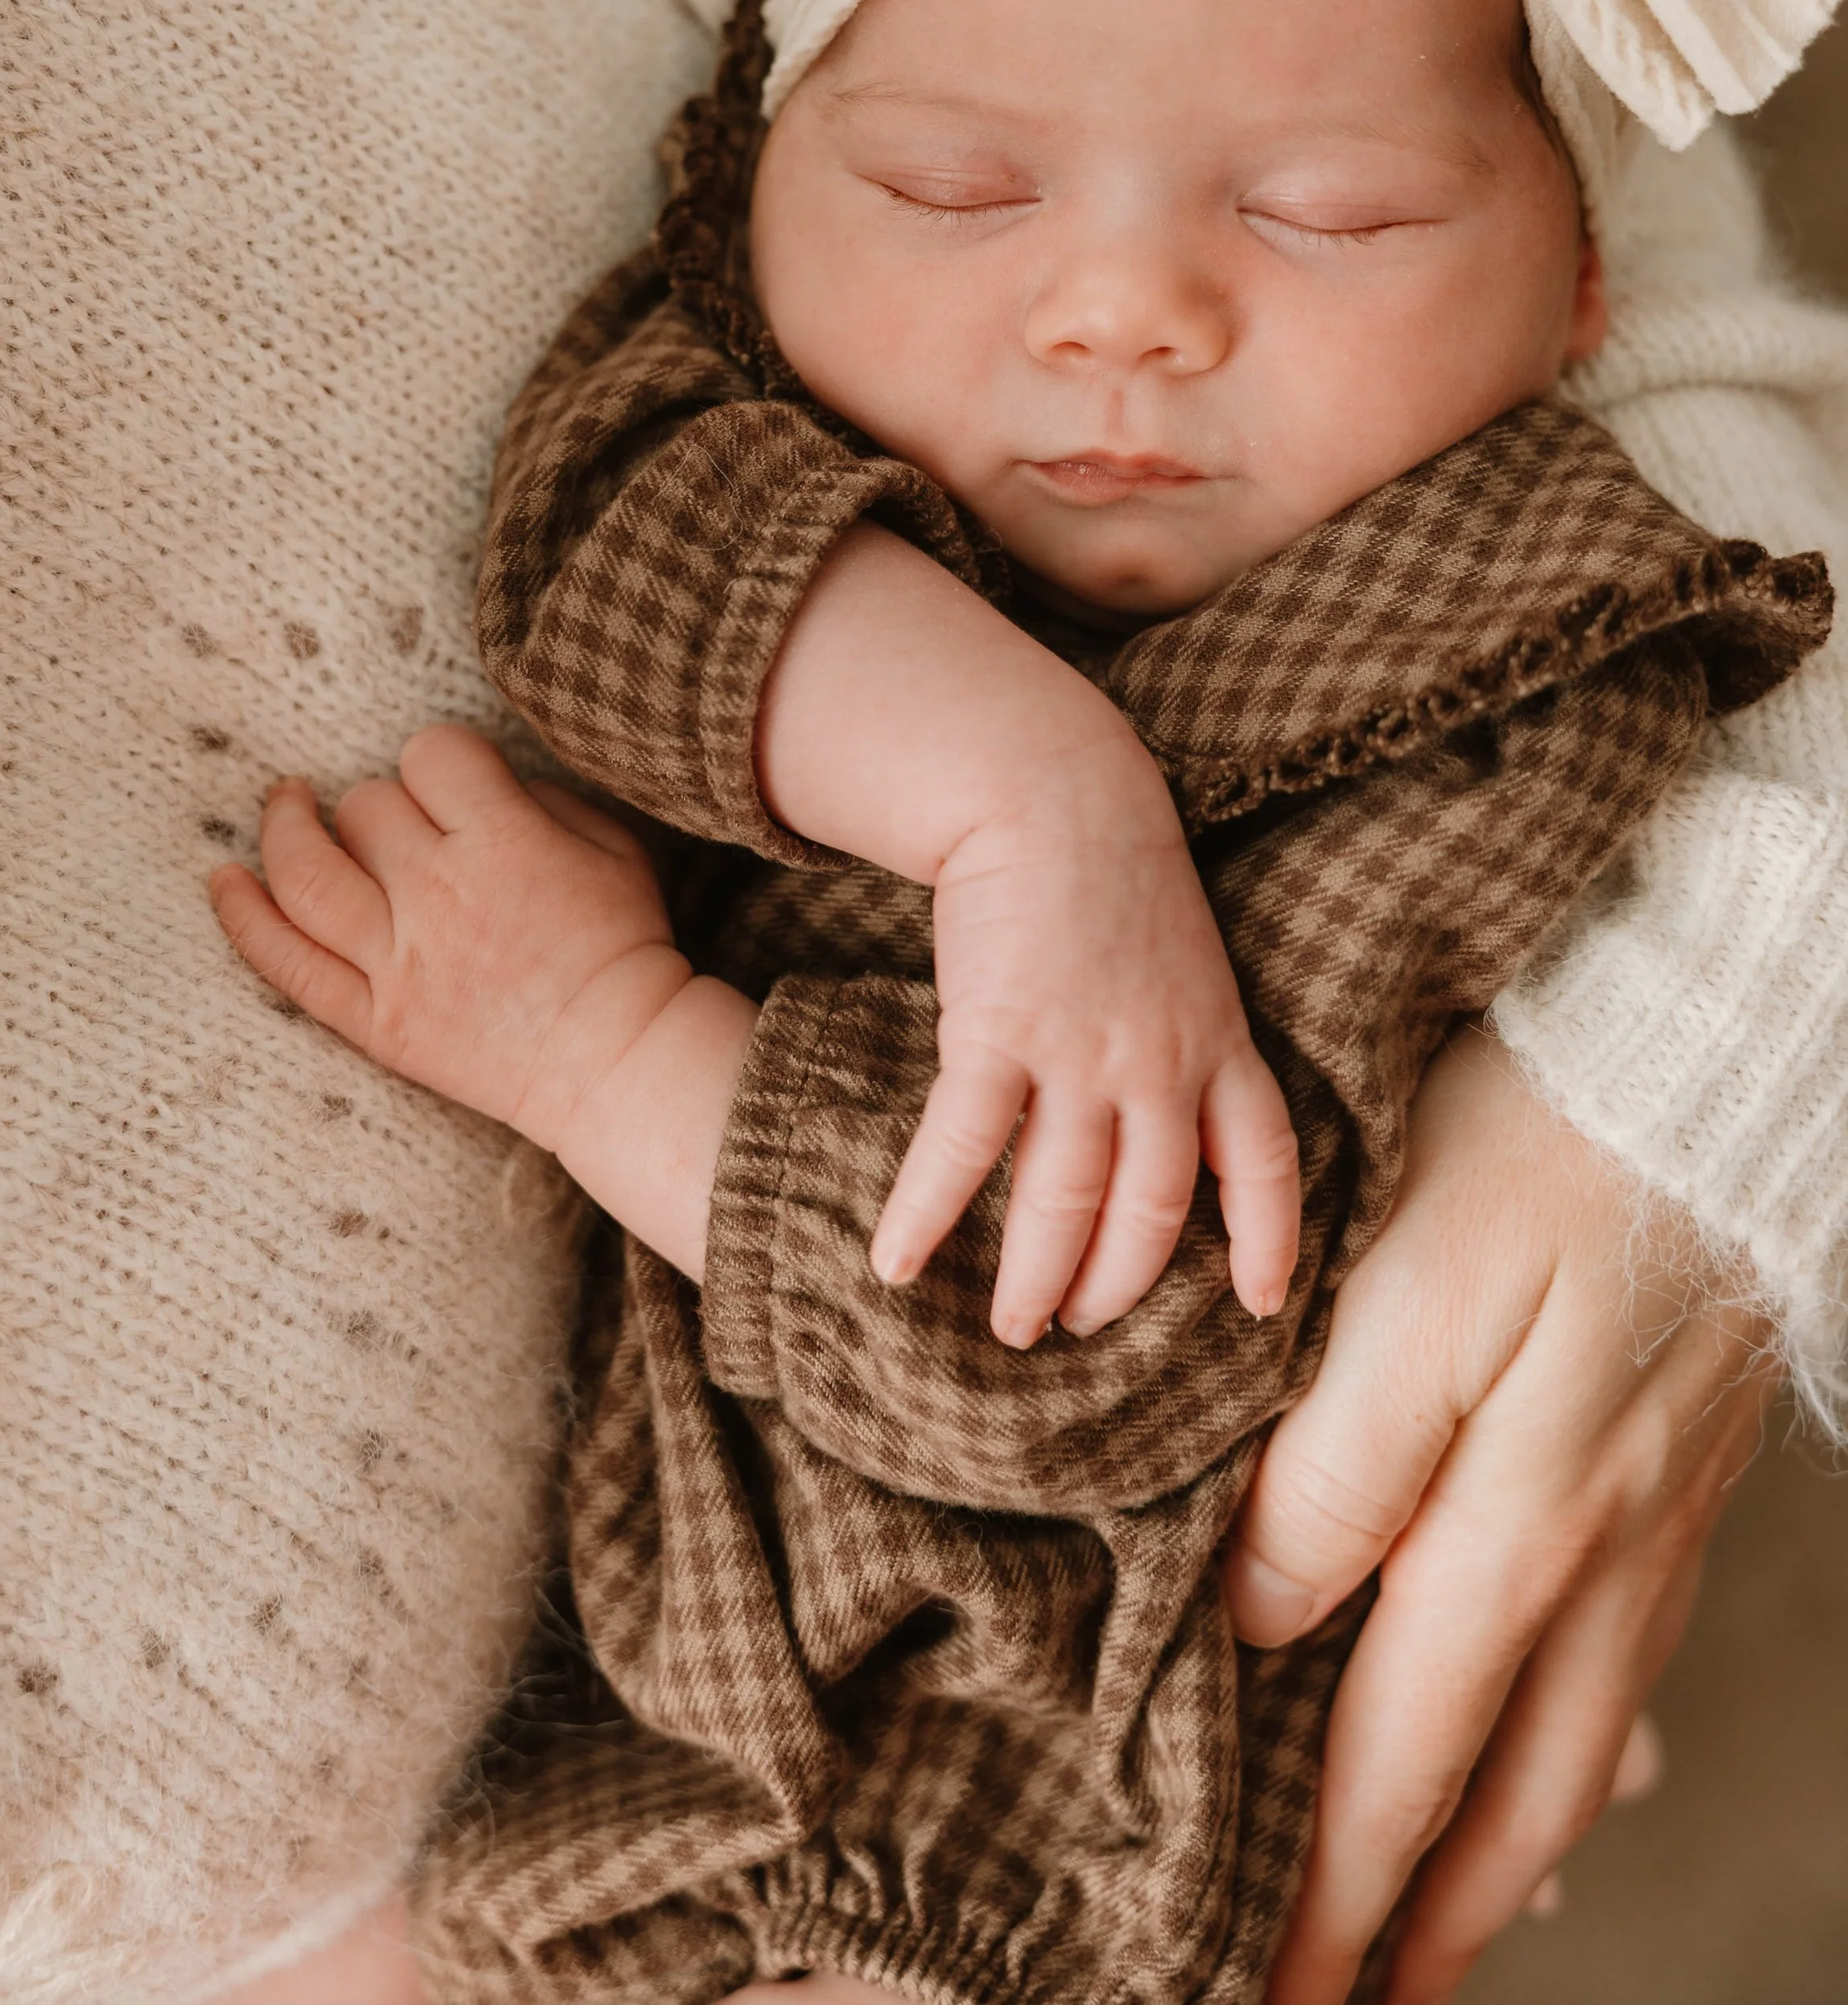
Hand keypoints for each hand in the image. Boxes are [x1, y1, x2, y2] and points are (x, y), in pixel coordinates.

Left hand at [209, 726, 755, 1272]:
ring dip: (284, 829)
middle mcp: (440, 895)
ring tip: (285, 806)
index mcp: (505, 842)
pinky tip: (223, 880)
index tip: (452, 785)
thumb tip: (471, 778)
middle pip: (367, 807)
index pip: (431, 755)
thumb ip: (542, 795)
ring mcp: (398, 962)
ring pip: (306, 872)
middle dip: (383, 805)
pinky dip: (244, 918)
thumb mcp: (614, 846)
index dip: (439, 761)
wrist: (616, 1061)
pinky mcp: (373, 1020)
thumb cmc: (622, 947)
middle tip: (407, 829)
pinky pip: (287, 965)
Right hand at [871, 739, 1300, 1348]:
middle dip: (1116, 1286)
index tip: (1263, 1304)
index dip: (1269, 1240)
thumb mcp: (1185, 963)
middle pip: (1152, 1212)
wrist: (1056, 788)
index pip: (1264, 1163)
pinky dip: (927, 1213)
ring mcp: (1083, 1052)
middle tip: (1078, 1330)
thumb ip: (1185, 1043)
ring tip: (1012, 1329)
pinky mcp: (999, 1032)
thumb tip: (1157, 1124)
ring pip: (1064, 1202)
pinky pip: (964, 1149)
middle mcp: (1162, 1063)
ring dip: (1035, 1279)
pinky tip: (895, 1261)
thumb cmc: (1115, 873)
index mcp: (1219, 1044)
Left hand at [1221, 1025, 1775, 2004]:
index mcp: (1515, 1529)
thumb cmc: (1539, 1150)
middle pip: (1514, 1795)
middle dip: (1431, 1920)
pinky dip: (1581, 1743)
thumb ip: (1334, 1470)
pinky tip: (1573, 1757)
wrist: (1710, 1060)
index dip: (1331, 1893)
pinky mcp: (1677, 1469)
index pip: (1400, 1760)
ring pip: (1581, 1741)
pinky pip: (1627, 1658)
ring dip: (1512, 1851)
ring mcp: (1656, 1522)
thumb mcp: (1407, 1293)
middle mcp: (1600, 1558)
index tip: (1272, 1994)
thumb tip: (1262, 1627)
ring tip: (1455, 1925)